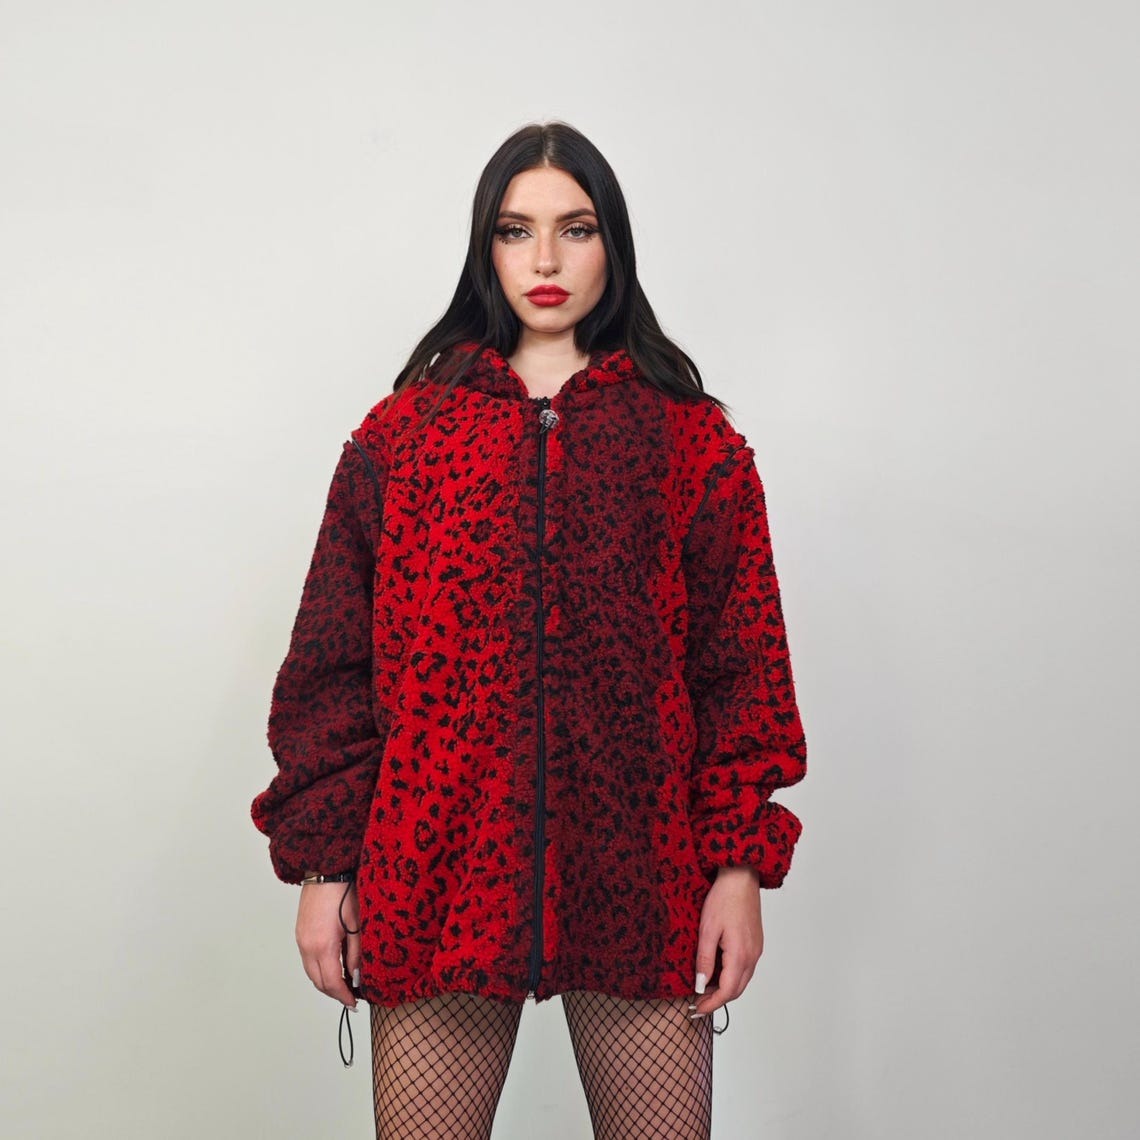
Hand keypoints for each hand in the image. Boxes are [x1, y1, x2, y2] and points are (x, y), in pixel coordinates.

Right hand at [296, 881, 360, 1009]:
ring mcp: (301, 940)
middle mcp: (307, 946)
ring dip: (326, 982)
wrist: (326, 871)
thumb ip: (355, 954)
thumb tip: (356, 976)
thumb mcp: (356, 924)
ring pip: (311, 972)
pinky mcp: (300, 934)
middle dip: (334, 993)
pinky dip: (319, 969)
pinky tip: (333, 967)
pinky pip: (308, 960)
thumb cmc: (344, 892)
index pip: (331, 983)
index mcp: (322, 946)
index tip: (354, 1004)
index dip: (344, 996)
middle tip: (351, 997)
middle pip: (318, 982)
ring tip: (344, 984)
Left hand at [691, 866, 763, 1017]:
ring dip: (725, 989)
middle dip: (718, 999)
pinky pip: (745, 968)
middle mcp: (753, 956)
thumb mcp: (707, 930)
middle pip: (737, 989)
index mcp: (740, 954)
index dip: (712, 1003)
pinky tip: (717, 972)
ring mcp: (756, 950)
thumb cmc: (724, 899)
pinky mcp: (755, 943)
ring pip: (742, 979)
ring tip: (705, 989)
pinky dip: (731, 976)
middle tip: (698, 1003)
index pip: (728, 991)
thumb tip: (701, 984)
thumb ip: (705, 960)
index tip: (697, 1009)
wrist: (741, 878)